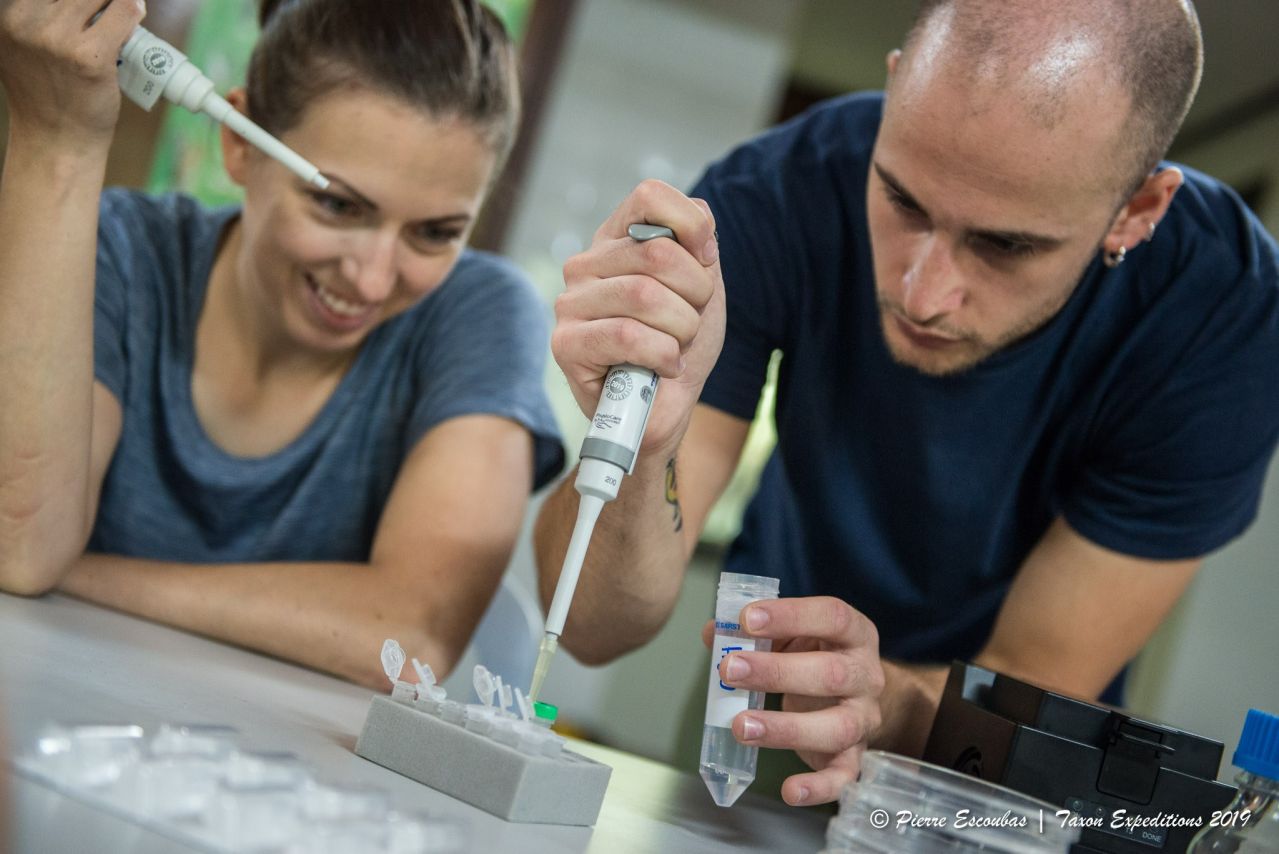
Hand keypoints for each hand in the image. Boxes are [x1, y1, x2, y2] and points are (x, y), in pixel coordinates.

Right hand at [0, 0, 144, 143]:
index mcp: (9, 18)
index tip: (90, 9)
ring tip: (119, 23)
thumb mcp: (29, 48)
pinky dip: (133, 9)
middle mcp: (26, 23)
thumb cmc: (49, 96)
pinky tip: (137, 11)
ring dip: (116, 5)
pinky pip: (125, 12)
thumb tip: (95, 4)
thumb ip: (41, 22)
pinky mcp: (90, 56)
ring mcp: (57, 39)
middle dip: (97, 2)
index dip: (77, 1)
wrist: (56, 141)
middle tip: (109, 17)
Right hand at [553, 179, 724, 453]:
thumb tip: (697, 219)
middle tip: (688, 325)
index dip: (691, 228)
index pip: (649, 196)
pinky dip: (663, 355)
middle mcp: (586, 264)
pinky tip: (662, 367)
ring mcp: (570, 303)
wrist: (665, 411)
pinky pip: (628, 335)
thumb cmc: (679, 347)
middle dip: (694, 296)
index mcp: (616, 240)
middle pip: (658, 253)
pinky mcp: (565, 344)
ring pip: (646, 295)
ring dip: (681, 330)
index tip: (706, 264)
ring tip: (674, 348)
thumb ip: (700, 244)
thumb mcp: (702, 288)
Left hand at [704, 596, 884, 805]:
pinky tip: (790, 791)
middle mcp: (865, 675)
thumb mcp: (792, 636)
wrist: (855, 695)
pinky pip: (844, 776)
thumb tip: (714, 633)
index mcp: (854, 634)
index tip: (747, 619)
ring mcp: (863, 718)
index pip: (832, 616)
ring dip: (786, 728)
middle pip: (830, 673)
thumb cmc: (816, 657)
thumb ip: (755, 632)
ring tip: (741, 726)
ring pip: (836, 727)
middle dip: (776, 672)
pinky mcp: (855, 755)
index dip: (791, 616)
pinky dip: (819, 787)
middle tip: (729, 670)